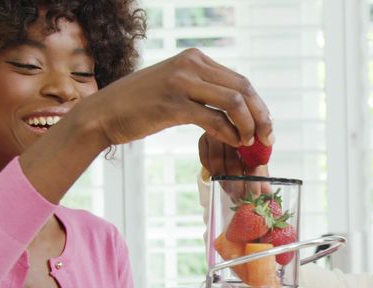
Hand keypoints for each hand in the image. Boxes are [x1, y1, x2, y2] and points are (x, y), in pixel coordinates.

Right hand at [79, 48, 272, 149]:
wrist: (104, 114)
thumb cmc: (141, 107)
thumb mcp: (176, 88)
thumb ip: (204, 91)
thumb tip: (238, 107)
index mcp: (195, 58)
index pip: (240, 80)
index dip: (259, 105)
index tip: (266, 127)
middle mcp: (190, 64)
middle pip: (243, 88)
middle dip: (261, 116)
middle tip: (267, 140)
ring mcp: (181, 82)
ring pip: (234, 101)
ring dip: (247, 126)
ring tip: (247, 143)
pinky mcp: (173, 104)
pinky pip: (213, 119)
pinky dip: (228, 134)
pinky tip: (231, 144)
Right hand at [198, 134, 270, 202]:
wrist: (232, 127)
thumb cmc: (248, 142)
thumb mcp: (257, 156)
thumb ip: (261, 173)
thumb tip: (267, 192)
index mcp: (251, 134)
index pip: (252, 158)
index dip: (254, 177)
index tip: (255, 193)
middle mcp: (232, 131)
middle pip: (233, 161)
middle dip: (238, 183)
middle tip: (241, 198)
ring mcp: (217, 134)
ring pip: (217, 161)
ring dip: (224, 181)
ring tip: (231, 194)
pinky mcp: (203, 140)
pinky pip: (205, 160)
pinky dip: (212, 172)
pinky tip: (220, 181)